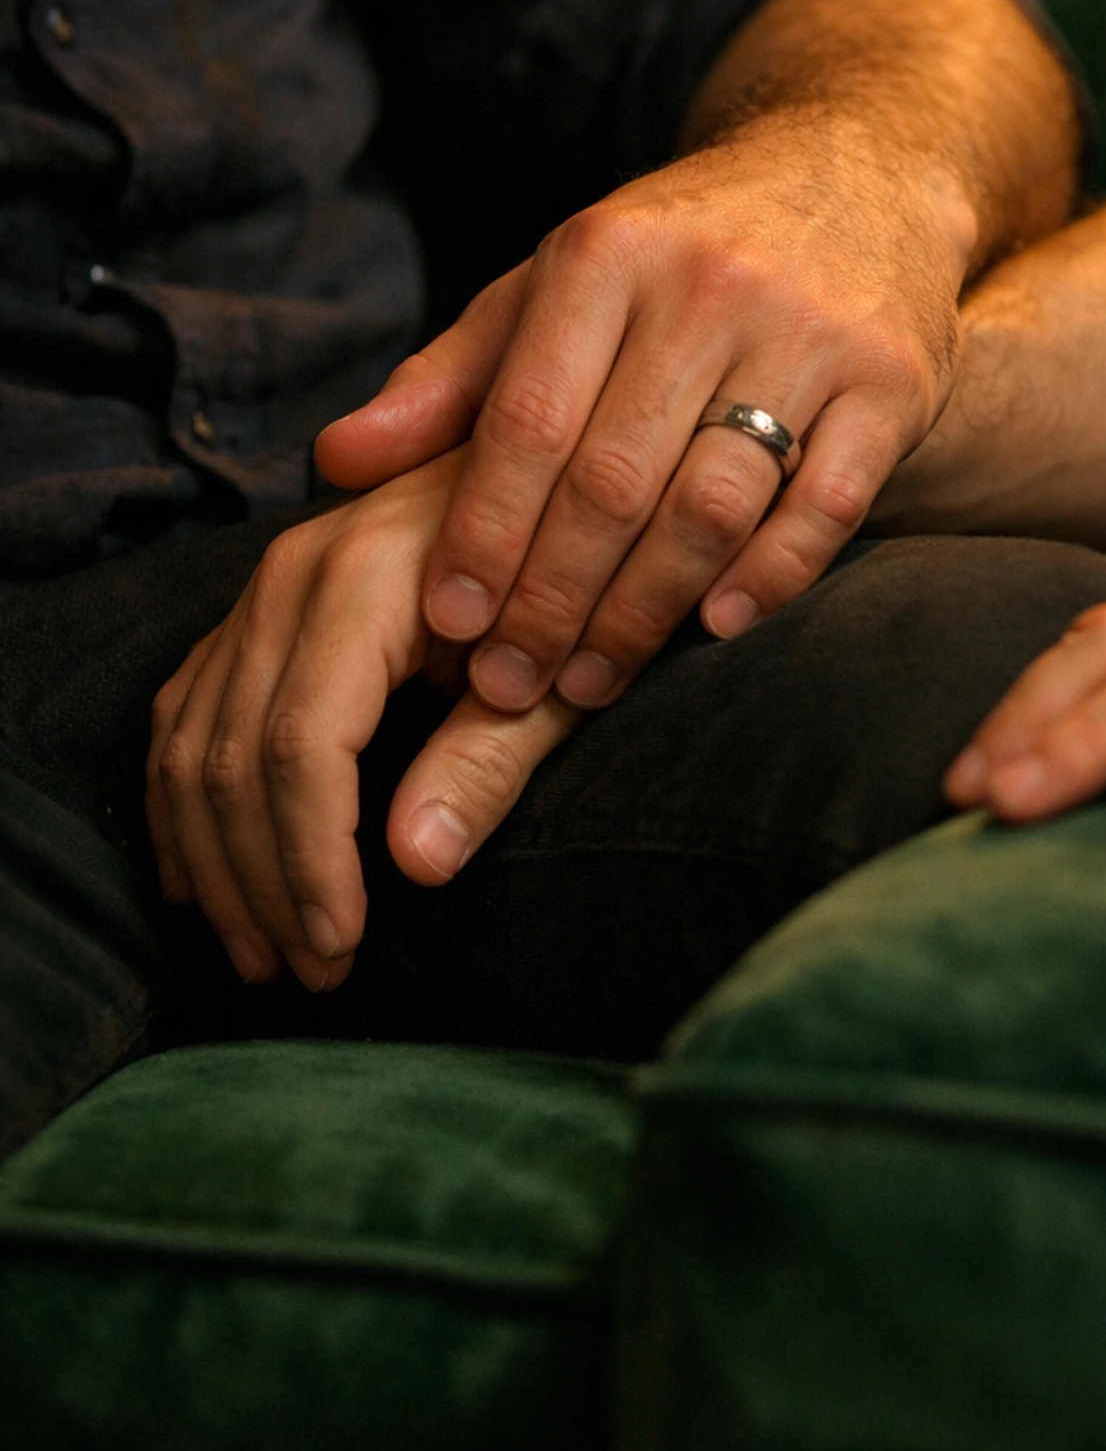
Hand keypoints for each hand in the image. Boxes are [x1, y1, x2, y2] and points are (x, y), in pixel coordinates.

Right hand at [146, 452, 575, 990]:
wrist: (562, 476)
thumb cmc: (576, 580)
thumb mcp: (562, 674)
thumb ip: (490, 760)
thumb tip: (414, 867)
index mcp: (367, 580)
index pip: (300, 746)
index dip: (310, 859)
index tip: (339, 946)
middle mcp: (291, 574)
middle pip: (233, 754)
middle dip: (262, 880)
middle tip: (309, 974)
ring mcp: (263, 588)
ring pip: (193, 742)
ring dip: (214, 861)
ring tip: (261, 953)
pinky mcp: (255, 609)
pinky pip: (186, 711)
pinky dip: (182, 803)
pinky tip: (199, 881)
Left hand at [316, 113, 970, 719]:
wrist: (856, 170)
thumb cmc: (677, 250)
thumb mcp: (555, 285)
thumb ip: (451, 377)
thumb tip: (336, 462)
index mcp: (606, 252)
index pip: (528, 420)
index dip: (482, 533)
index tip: (447, 625)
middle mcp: (710, 283)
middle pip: (614, 479)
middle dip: (551, 598)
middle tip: (508, 686)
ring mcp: (813, 330)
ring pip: (712, 503)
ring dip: (644, 612)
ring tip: (589, 681)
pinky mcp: (896, 378)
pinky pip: (826, 505)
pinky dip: (770, 577)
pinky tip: (715, 627)